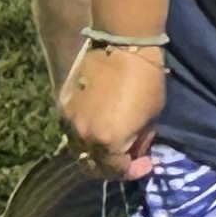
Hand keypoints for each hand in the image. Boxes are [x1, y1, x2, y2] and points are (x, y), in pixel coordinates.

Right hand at [58, 42, 167, 180]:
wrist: (122, 45)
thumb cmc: (146, 79)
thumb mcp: (153, 115)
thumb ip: (141, 140)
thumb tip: (136, 152)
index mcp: (109, 141)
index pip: (116, 170)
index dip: (133, 171)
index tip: (145, 165)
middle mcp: (84, 136)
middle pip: (92, 166)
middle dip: (111, 168)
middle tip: (126, 160)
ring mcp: (69, 122)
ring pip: (78, 150)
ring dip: (95, 153)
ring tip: (111, 145)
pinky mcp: (62, 106)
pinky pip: (72, 130)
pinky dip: (84, 135)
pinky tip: (98, 128)